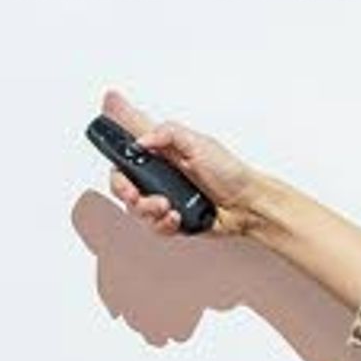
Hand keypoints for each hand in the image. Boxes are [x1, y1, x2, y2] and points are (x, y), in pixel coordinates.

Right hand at [100, 88, 268, 238]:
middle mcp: (160, 176)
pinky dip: (163, 224)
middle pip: (123, 184)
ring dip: (148, 209)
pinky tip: (176, 217)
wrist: (247, 204)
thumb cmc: (229, 172)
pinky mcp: (171, 220)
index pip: (128, 149)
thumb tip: (141, 140)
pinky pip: (154, 227)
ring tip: (167, 206)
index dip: (114, 151)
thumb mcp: (199, 143)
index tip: (113, 156)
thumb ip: (167, 133)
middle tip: (136, 194)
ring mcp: (164, 198)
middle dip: (124, 190)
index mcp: (163, 153)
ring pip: (136, 209)